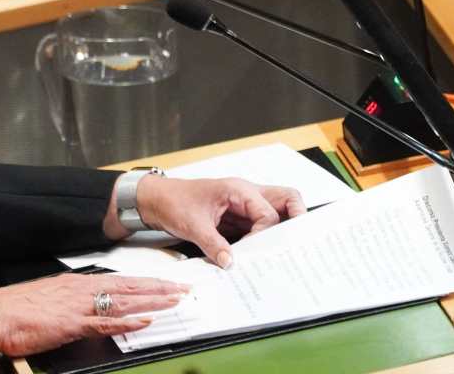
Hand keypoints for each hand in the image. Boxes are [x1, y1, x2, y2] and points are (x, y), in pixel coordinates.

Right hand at [0, 273, 187, 357]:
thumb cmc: (17, 309)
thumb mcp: (51, 300)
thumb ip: (74, 304)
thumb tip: (91, 309)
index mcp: (77, 284)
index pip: (121, 281)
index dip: (146, 283)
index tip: (167, 283)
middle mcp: (82, 290)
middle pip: (129, 287)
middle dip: (159, 288)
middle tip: (183, 288)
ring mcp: (78, 306)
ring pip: (124, 301)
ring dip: (152, 301)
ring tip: (175, 300)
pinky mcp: (71, 324)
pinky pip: (106, 323)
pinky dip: (128, 322)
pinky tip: (145, 321)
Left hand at [132, 176, 304, 267]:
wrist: (156, 201)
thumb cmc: (173, 202)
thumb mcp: (192, 225)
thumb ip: (213, 244)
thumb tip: (231, 263)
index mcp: (238, 190)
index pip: (269, 213)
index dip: (266, 234)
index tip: (253, 250)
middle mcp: (246, 195)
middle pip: (286, 200)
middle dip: (296, 219)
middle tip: (297, 242)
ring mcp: (244, 206)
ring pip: (276, 213)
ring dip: (279, 232)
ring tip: (280, 252)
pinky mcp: (238, 219)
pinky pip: (259, 227)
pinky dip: (263, 240)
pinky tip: (259, 256)